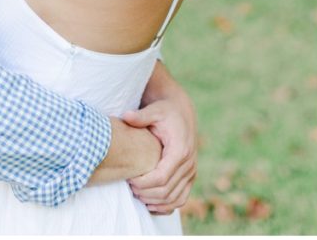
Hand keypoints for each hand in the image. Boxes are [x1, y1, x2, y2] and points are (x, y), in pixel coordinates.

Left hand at [124, 96, 197, 213]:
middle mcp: (189, 164)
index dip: (144, 183)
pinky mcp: (190, 177)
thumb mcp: (154, 110)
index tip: (128, 180)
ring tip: (136, 196)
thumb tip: (125, 116)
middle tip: (129, 188)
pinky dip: (167, 206)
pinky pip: (181, 198)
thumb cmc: (164, 111)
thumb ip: (140, 116)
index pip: (161, 177)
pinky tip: (150, 205)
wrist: (181, 112)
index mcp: (180, 151)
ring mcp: (191, 172)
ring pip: (175, 198)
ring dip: (155, 202)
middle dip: (146, 193)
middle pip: (166, 191)